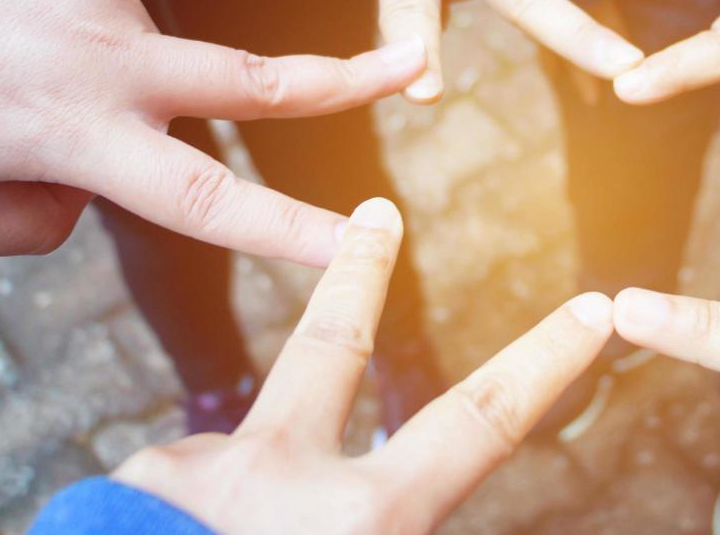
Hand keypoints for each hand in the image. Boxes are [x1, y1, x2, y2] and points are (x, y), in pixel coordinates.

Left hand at [0, 0, 424, 261]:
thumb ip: (39, 219)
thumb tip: (102, 181)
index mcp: (64, 128)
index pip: (200, 196)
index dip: (287, 228)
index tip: (357, 244)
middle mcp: (100, 54)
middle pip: (250, 77)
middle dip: (343, 77)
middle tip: (414, 61)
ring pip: (138, 64)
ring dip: (98, 83)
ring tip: (6, 72)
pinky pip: (103, 15)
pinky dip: (71, 37)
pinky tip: (9, 30)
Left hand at [115, 198, 611, 533]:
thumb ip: (386, 521)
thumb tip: (394, 507)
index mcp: (362, 521)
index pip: (481, 423)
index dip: (546, 363)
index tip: (593, 307)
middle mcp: (282, 476)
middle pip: (332, 347)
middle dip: (359, 275)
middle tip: (376, 217)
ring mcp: (198, 470)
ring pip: (236, 460)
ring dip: (234, 493)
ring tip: (204, 534)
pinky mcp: (126, 482)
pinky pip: (170, 496)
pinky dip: (176, 522)